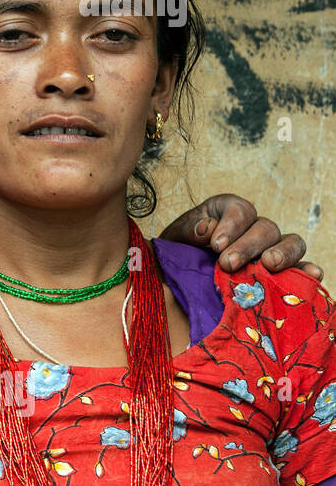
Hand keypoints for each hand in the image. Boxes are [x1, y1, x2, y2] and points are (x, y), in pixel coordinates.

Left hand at [160, 194, 322, 279]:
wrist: (178, 275)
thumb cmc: (178, 251)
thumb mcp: (175, 237)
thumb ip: (189, 230)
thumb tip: (207, 228)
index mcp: (227, 210)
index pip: (239, 209)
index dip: (231, 225)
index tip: (216, 245)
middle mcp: (253, 225)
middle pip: (264, 228)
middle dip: (248, 245)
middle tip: (229, 263)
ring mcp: (270, 247)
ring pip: (290, 242)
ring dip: (283, 253)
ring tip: (269, 265)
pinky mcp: (281, 270)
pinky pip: (300, 267)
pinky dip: (307, 270)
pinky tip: (311, 275)